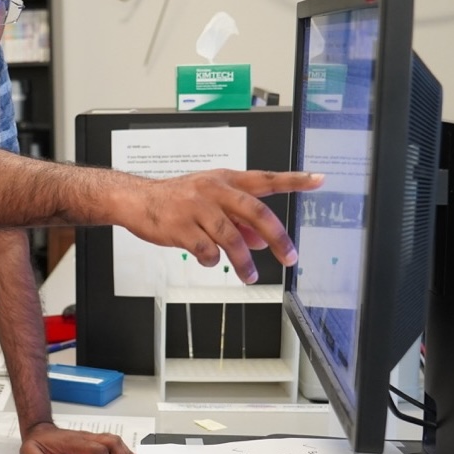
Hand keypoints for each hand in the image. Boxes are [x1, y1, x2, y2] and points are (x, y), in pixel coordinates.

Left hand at [20, 422, 138, 453]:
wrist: (39, 430)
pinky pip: (112, 443)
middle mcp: (85, 438)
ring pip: (114, 441)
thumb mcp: (30, 451)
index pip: (97, 449)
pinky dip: (123, 451)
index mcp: (74, 442)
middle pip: (111, 443)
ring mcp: (90, 438)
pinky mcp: (92, 441)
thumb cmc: (38, 441)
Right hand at [123, 169, 323, 282]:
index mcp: (225, 180)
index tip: (318, 179)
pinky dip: (212, 259)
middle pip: (254, 212)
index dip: (293, 180)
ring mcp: (196, 207)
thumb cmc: (175, 199)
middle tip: (289, 257)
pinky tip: (208, 259)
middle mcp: (213, 190)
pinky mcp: (180, 226)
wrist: (135, 200)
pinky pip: (206, 250)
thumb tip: (261, 240)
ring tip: (249, 275)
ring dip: (243, 261)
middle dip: (277, 237)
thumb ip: (237, 219)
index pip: (265, 179)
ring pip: (231, 238)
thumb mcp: (209, 202)